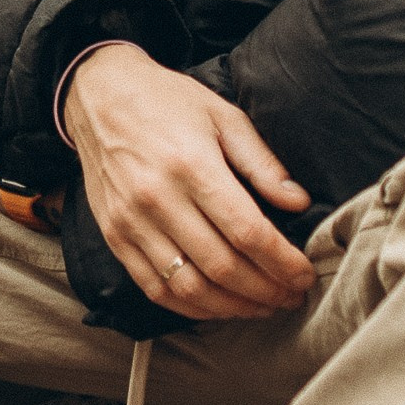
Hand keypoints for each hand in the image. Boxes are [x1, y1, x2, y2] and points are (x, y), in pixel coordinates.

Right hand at [62, 43, 312, 320]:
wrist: (99, 96)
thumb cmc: (168, 102)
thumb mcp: (224, 116)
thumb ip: (262, 163)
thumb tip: (298, 202)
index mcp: (192, 165)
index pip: (247, 232)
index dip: (282, 263)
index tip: (304, 275)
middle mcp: (158, 199)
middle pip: (222, 267)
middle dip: (266, 290)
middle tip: (292, 296)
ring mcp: (131, 222)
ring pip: (189, 288)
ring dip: (233, 307)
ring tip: (262, 306)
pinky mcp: (114, 236)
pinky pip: (155, 288)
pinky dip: (191, 308)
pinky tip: (219, 306)